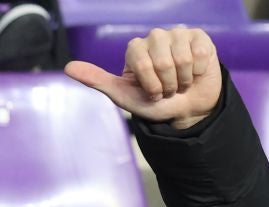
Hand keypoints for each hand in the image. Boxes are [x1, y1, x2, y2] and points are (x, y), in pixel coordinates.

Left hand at [65, 26, 221, 130]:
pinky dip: (198, 72)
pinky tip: (195, 73)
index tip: (151, 92)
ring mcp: (178, 34)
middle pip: (164, 62)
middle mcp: (155, 37)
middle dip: (168, 84)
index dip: (151, 85)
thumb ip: (97, 80)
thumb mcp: (123, 96)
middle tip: (168, 89)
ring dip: (184, 80)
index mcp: (135, 48)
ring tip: (180, 82)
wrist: (186, 109)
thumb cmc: (153, 103)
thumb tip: (68, 67)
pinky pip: (199, 53)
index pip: (142, 64)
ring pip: (183, 58)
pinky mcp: (199, 37)